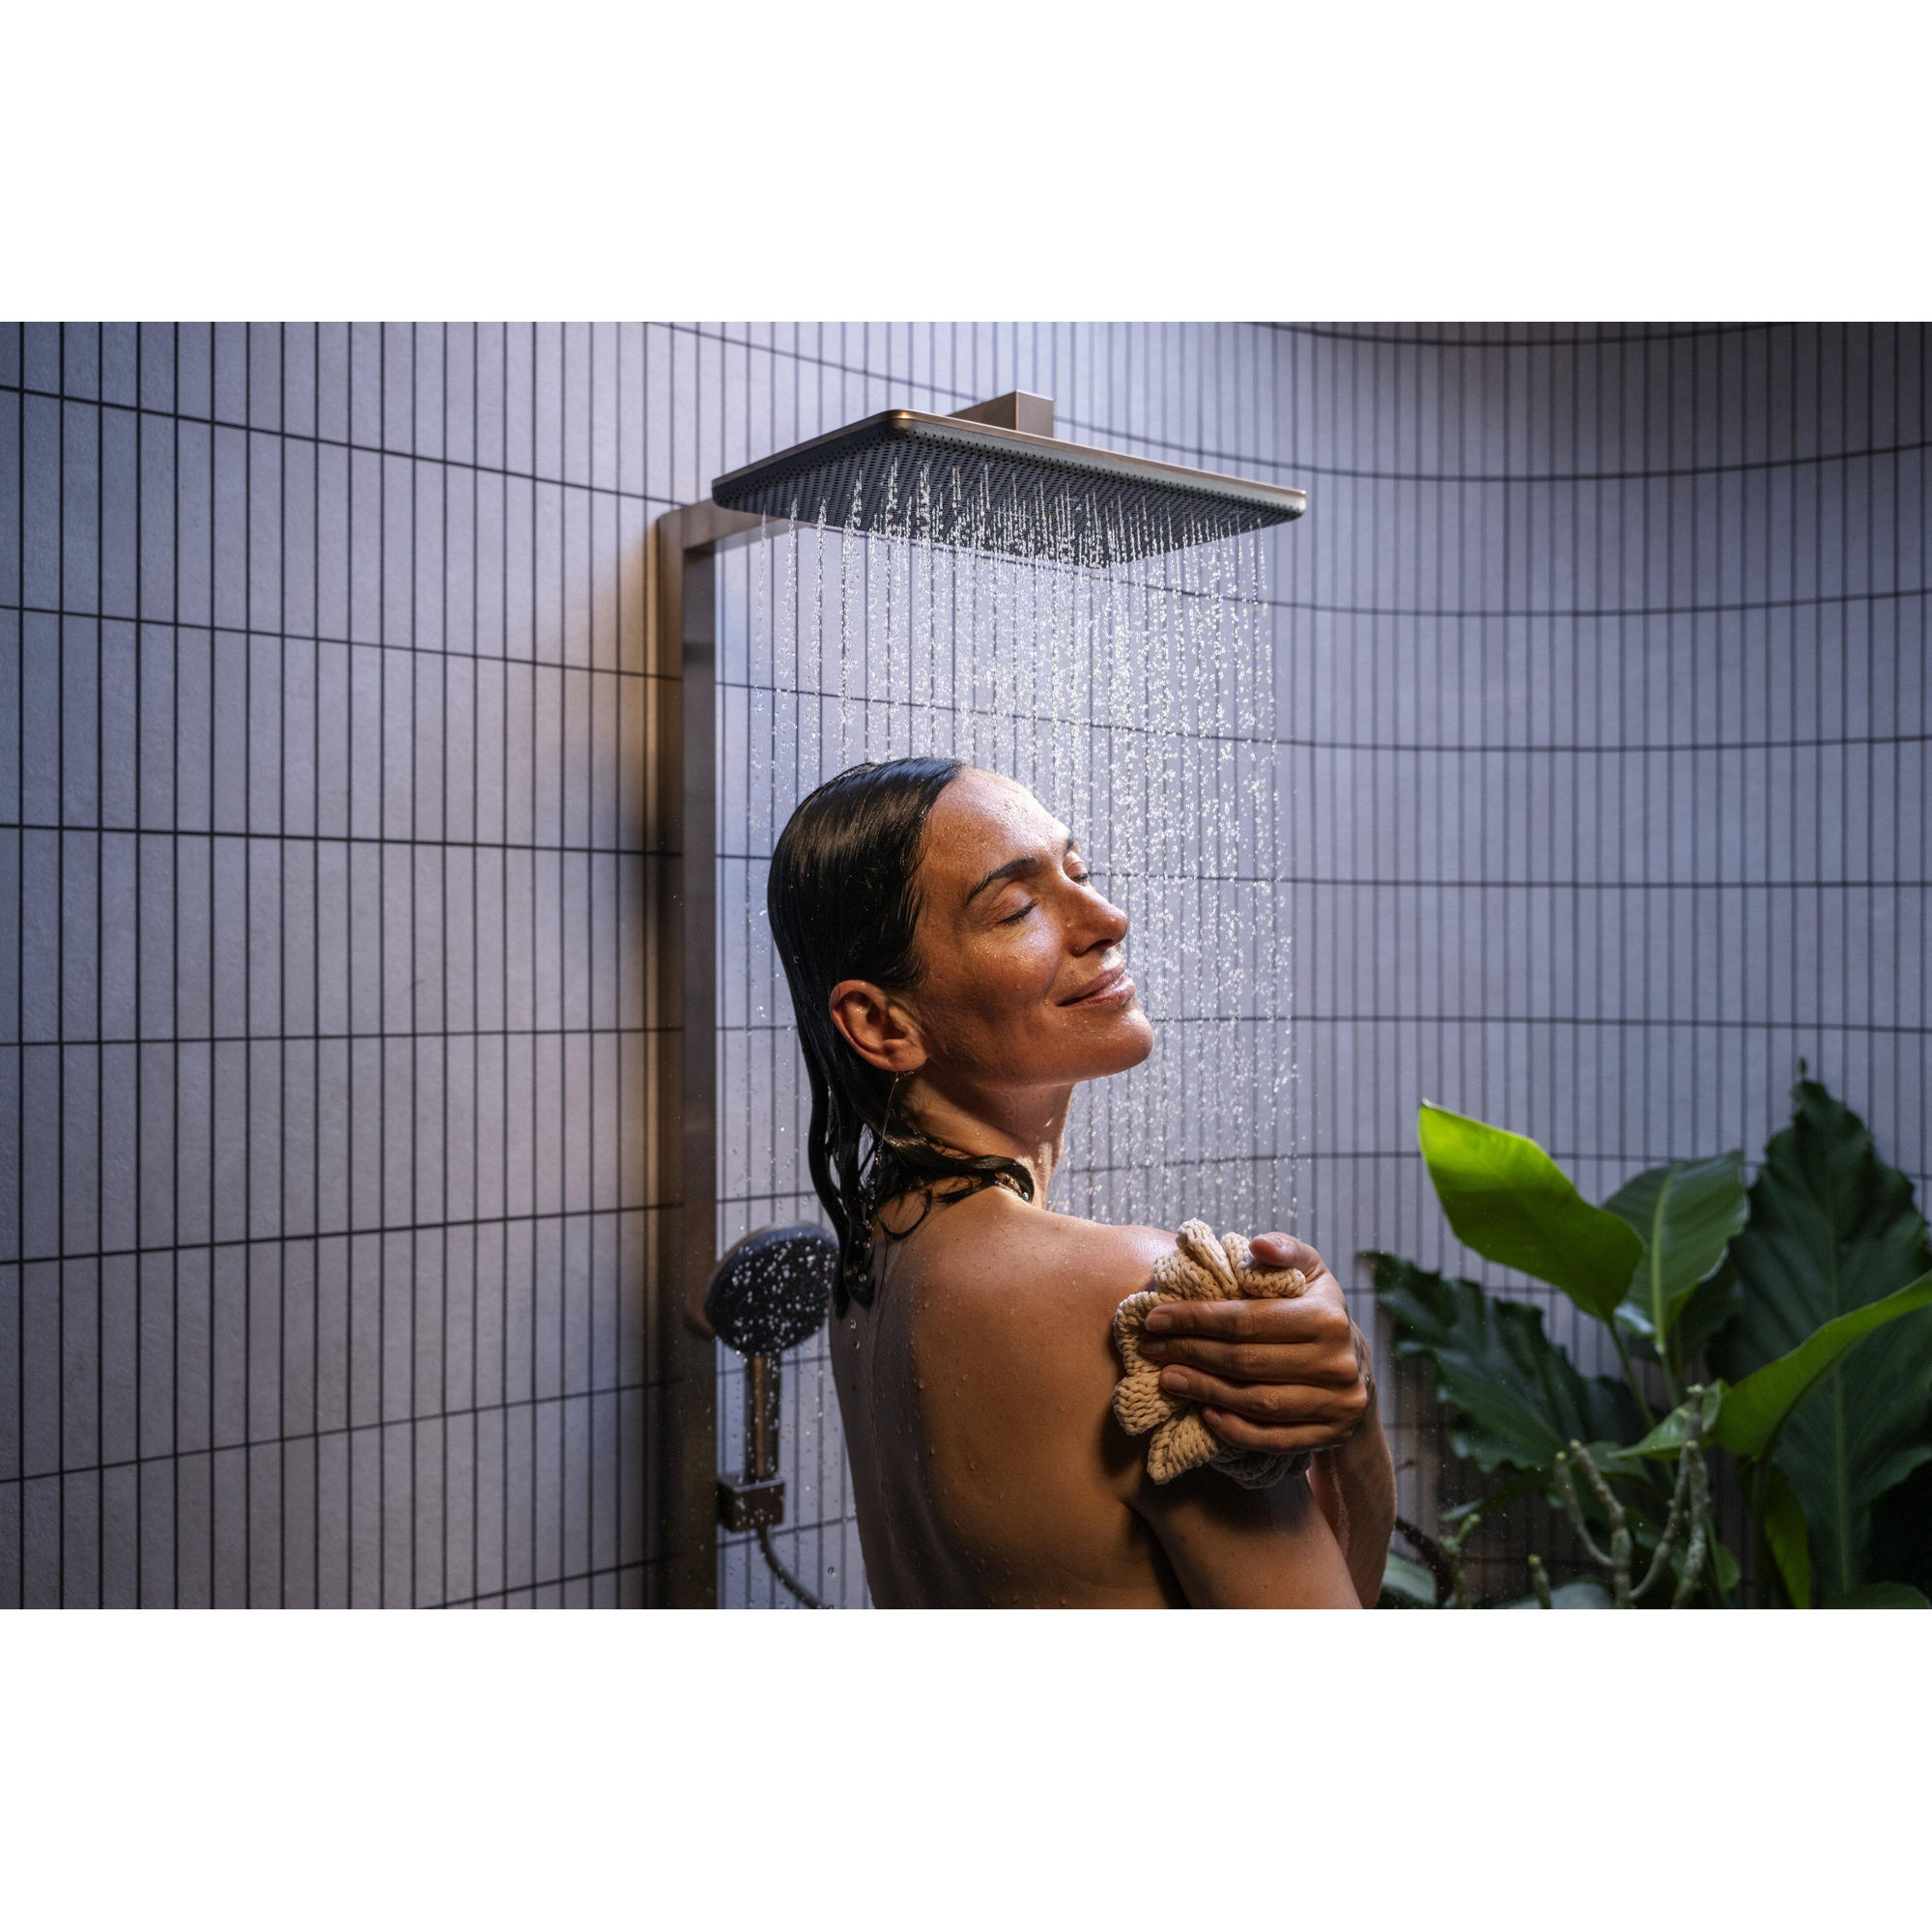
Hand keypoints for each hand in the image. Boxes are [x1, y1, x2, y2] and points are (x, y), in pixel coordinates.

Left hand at [1137, 1235, 1373, 1454]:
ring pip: (1258, 1402)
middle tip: (1151, 1349)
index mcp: (1327, 1317)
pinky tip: (1204, 1414)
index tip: (1155, 1318)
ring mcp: (1336, 1403)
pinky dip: (1236, 1430)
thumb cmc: (1316, 1310)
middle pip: (1247, 1362)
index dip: (1196, 1319)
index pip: (1247, 1320)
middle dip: (1191, 1353)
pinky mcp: (1330, 1435)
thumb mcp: (1310, 1272)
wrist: (1355, 1366)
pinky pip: (1275, 1439)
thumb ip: (1285, 1251)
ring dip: (1205, 1391)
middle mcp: (1336, 1363)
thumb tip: (1257, 1244)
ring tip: (1167, 1378)